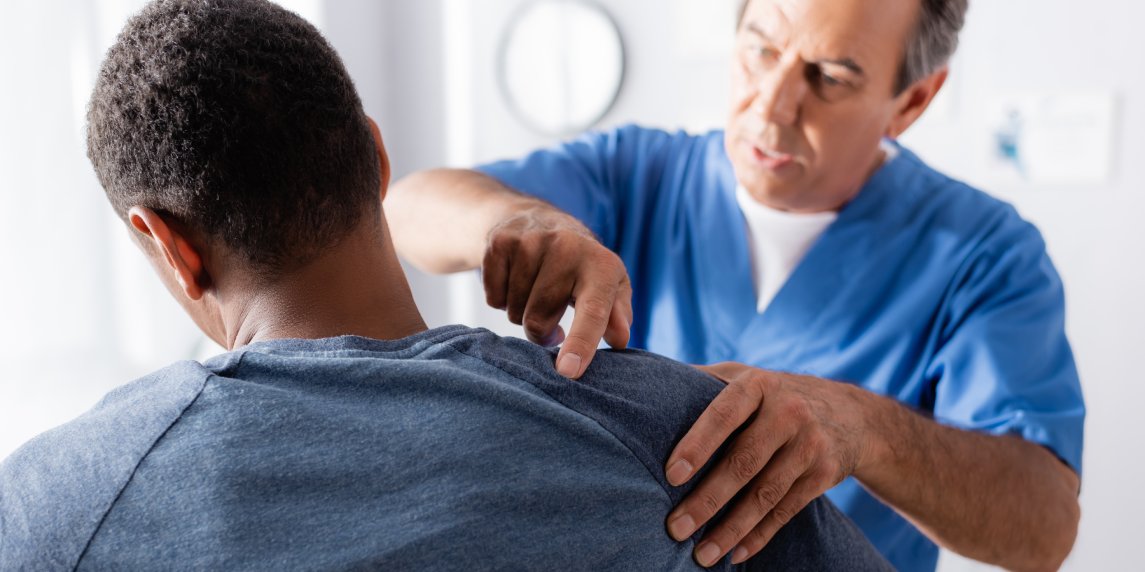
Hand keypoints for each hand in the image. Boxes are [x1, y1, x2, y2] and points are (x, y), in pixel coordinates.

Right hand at [482, 205, 632, 378]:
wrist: (537, 218)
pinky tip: (515, 279)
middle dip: (542, 331)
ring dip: (521, 312)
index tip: (568, 371)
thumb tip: (619, 339)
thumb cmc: (581, 266)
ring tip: (535, 291)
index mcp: (601, 265)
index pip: (592, 311)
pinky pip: (493, 298)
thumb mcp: (609, 285)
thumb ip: (617, 315)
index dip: (581, 343)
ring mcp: (530, 242)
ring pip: (513, 312)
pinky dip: (501, 299)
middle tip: (552, 315)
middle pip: (538, 321)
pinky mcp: (500, 243)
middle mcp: (567, 248)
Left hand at [664, 362, 874, 566]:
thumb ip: (702, 380)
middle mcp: (788, 412)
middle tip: (675, 527)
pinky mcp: (825, 473)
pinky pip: (786, 510)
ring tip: (701, 553)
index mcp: (758, 385)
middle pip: (743, 462)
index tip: (671, 474)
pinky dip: (759, 535)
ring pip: (765, 494)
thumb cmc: (775, 395)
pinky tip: (735, 554)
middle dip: (707, 499)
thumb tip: (644, 383)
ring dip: (731, 529)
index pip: (723, 414)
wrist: (851, 413)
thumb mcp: (745, 376)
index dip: (697, 444)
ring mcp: (810, 444)